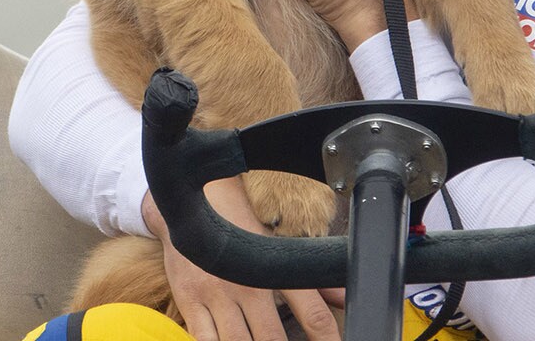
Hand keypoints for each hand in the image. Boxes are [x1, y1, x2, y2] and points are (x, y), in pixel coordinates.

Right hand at [143, 184, 343, 340]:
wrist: (190, 206)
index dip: (326, 339)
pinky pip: (202, 339)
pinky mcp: (188, 300)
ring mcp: (215, 294)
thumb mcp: (277, 248)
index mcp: (274, 269)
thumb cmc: (239, 229)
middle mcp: (247, 283)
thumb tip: (346, 298)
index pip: (312, 313)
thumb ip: (314, 280)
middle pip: (271, 339)